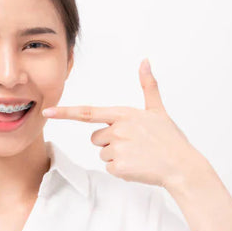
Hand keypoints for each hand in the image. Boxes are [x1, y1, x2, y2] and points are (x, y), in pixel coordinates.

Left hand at [42, 58, 205, 187]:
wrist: (183, 166)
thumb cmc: (170, 139)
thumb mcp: (157, 110)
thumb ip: (148, 85)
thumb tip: (145, 61)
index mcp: (123, 114)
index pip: (87, 113)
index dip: (65, 112)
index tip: (47, 112)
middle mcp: (118, 130)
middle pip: (96, 138)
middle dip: (110, 142)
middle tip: (134, 144)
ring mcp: (118, 149)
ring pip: (103, 153)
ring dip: (117, 156)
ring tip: (138, 155)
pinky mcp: (119, 167)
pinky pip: (110, 168)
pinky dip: (121, 170)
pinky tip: (138, 166)